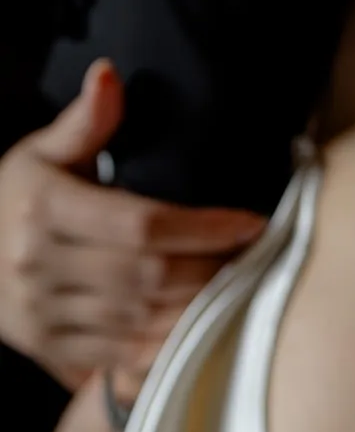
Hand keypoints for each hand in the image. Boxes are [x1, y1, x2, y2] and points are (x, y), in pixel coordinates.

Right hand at [0, 60, 265, 387]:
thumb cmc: (16, 198)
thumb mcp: (41, 153)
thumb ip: (85, 120)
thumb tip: (109, 74)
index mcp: (41, 209)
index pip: (142, 223)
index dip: (204, 227)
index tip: (252, 223)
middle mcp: (36, 265)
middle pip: (149, 276)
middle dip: (211, 270)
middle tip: (254, 259)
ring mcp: (40, 315)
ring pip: (142, 321)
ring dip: (199, 310)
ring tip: (239, 289)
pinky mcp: (49, 350)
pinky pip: (124, 357)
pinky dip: (169, 346)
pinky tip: (203, 328)